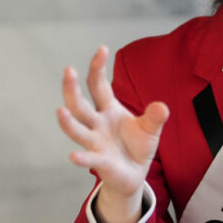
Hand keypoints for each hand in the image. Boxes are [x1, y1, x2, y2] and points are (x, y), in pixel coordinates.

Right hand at [56, 46, 168, 222]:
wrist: (134, 174)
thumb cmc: (138, 146)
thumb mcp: (151, 129)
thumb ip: (155, 117)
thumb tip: (162, 106)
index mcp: (108, 109)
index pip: (99, 85)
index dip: (98, 67)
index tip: (102, 48)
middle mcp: (97, 123)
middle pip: (80, 104)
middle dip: (72, 88)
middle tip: (68, 70)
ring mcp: (95, 142)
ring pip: (77, 130)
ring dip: (68, 122)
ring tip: (60, 111)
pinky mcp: (99, 162)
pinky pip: (88, 159)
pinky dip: (81, 158)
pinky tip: (73, 157)